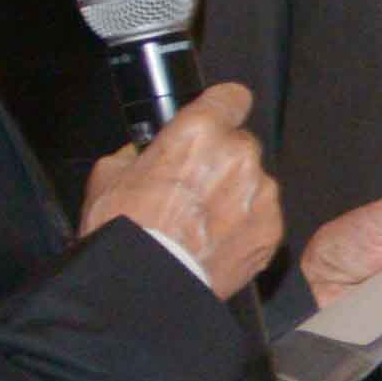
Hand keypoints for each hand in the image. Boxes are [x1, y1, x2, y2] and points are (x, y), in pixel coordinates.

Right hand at [81, 88, 287, 299]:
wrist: (145, 283)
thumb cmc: (126, 231)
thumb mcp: (110, 175)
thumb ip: (137, 152)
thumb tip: (146, 152)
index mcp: (200, 132)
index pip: (231, 97)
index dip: (223, 107)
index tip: (220, 115)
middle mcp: (238, 157)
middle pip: (240, 144)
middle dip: (220, 160)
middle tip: (191, 188)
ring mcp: (260, 194)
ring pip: (254, 182)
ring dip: (235, 194)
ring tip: (200, 222)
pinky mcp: (271, 230)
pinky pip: (262, 216)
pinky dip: (245, 225)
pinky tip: (215, 240)